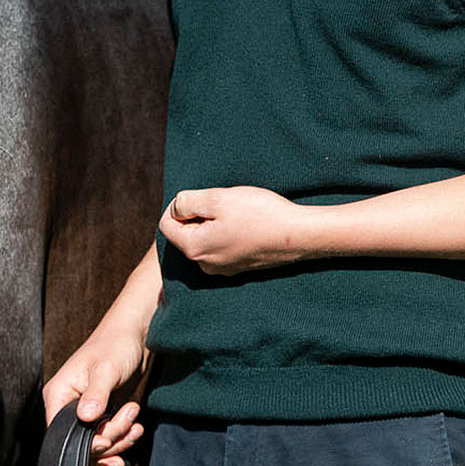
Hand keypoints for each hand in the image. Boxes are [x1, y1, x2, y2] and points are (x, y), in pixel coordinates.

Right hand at [42, 315, 148, 465]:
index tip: (106, 439)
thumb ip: (96, 395)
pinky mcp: (102, 416)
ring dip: (120, 437)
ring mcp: (86, 413)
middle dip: (110, 437)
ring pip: (98, 445)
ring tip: (134, 412)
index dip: (84, 443)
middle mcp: (68, 407)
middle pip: (82, 444)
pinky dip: (123, 438)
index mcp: (59, 394)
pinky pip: (109, 439)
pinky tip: (135, 428)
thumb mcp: (106, 370)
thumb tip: (86, 417)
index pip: (61, 434)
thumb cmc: (115, 345)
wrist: (135, 337)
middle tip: (129, 414)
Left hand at [158, 186, 309, 276]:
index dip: (179, 205)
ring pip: (205, 239)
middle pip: (185, 233)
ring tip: (238, 214)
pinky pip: (222, 247)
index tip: (203, 196)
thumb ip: (187, 202)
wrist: (298, 235)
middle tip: (224, 204)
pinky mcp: (239, 268)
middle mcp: (205, 265)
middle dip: (198, 215)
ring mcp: (223, 269)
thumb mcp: (218, 198)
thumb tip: (176, 208)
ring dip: (215, 224)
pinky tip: (248, 225)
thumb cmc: (259, 214)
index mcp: (194, 248)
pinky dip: (229, 233)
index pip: (166, 224)